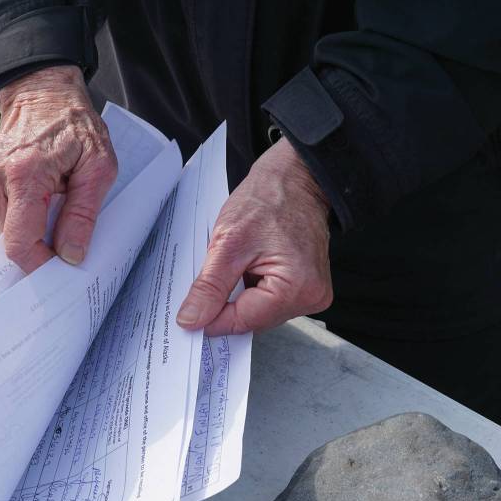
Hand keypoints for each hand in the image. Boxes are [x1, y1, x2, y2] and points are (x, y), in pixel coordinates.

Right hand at [0, 65, 117, 271]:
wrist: (43, 93)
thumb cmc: (74, 124)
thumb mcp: (98, 166)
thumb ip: (83, 214)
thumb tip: (70, 254)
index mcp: (24, 173)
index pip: (19, 242)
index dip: (40, 263)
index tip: (61, 266)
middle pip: (13, 240)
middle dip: (41, 242)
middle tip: (66, 224)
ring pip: (5, 230)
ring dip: (31, 226)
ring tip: (51, 197)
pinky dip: (19, 214)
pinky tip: (35, 193)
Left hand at [176, 138, 332, 335]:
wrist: (296, 178)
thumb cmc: (269, 199)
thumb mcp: (228, 244)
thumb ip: (210, 287)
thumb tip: (192, 319)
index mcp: (296, 289)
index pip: (242, 322)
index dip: (210, 318)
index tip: (187, 314)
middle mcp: (311, 297)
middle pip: (252, 320)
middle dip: (225, 305)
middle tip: (206, 282)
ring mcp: (312, 292)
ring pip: (259, 311)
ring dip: (238, 296)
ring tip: (233, 266)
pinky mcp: (307, 285)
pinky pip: (270, 300)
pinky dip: (251, 288)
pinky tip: (246, 267)